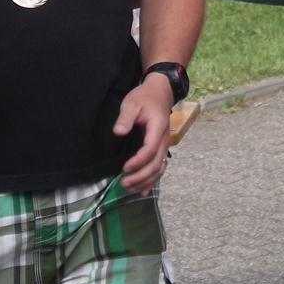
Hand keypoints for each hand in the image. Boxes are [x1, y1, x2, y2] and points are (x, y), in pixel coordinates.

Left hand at [112, 76, 173, 194]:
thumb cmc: (144, 98)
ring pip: (159, 169)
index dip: (138, 161)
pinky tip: (143, 190)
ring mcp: (164, 145)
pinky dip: (152, 180)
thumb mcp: (132, 103)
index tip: (125, 168)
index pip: (150, 150)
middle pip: (156, 164)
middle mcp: (164, 139)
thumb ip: (125, 117)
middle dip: (141, 177)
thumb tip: (118, 132)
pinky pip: (159, 167)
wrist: (160, 93)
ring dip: (145, 181)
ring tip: (130, 188)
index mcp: (158, 128)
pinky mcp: (161, 148)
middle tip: (124, 183)